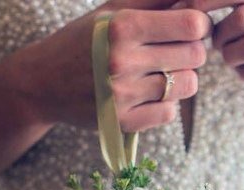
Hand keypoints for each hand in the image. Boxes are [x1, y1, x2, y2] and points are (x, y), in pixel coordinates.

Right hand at [7, 0, 210, 131]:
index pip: (192, 24)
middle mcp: (123, 61)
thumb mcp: (113, 11)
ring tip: (163, 73)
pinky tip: (150, 95)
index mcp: (123, 27)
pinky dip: (166, 104)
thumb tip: (195, 1)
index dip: (199, 25)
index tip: (190, 28)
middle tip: (177, 52)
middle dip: (192, 52)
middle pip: (195, 55)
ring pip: (186, 86)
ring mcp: (123, 95)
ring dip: (182, 79)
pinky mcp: (122, 123)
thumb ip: (154, 1)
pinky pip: (169, 113)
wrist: (44, 82)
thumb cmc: (84, 40)